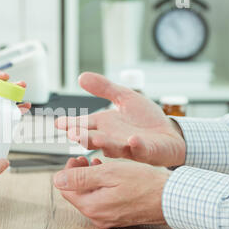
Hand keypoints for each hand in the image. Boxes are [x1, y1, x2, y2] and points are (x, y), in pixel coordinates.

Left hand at [53, 157, 170, 228]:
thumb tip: (57, 180)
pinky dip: (101, 188)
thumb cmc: (144, 183)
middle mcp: (97, 217)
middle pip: (76, 194)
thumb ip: (81, 178)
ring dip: (90, 180)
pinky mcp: (118, 218)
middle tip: (87, 159)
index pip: (66, 189)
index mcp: (92, 206)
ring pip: (89, 197)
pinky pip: (102, 202)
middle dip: (78, 175)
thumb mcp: (109, 173)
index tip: (77, 158)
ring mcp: (108, 219)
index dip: (68, 171)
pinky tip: (110, 177)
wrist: (171, 199)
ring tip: (98, 164)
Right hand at [55, 72, 185, 166]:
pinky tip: (132, 141)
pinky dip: (136, 146)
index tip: (58, 123)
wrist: (170, 134)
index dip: (70, 124)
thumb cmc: (145, 120)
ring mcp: (128, 146)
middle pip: (93, 138)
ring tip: (94, 138)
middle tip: (72, 134)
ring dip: (103, 143)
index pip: (83, 124)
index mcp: (105, 125)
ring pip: (112, 147)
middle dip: (83, 137)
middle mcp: (112, 138)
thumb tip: (81, 76)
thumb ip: (104, 88)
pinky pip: (140, 150)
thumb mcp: (124, 97)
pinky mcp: (146, 151)